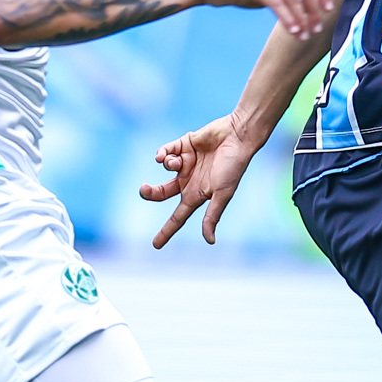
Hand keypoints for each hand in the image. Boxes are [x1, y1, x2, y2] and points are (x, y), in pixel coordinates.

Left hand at [139, 115, 255, 246]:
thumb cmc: (233, 167)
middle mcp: (190, 180)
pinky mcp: (184, 145)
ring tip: (175, 162)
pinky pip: (165, 152)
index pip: (178, 217)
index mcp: (197, 195)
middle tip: (143, 189)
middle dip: (151, 192)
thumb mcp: (223, 194)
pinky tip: (164, 155)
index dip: (167, 231)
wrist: (237, 136)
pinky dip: (162, 154)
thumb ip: (213, 216)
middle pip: (162, 192)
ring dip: (168, 166)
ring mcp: (186, 163)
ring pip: (165, 168)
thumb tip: (210, 241)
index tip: (155, 245)